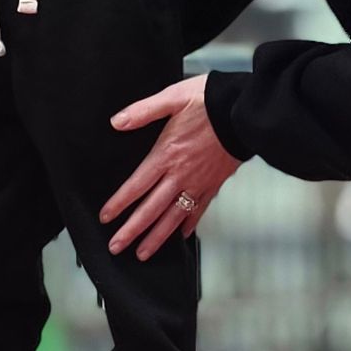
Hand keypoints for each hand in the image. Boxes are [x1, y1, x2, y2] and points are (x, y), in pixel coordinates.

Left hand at [101, 75, 239, 259]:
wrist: (244, 110)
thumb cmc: (210, 101)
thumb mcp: (172, 98)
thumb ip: (143, 111)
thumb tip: (117, 121)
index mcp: (167, 154)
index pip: (137, 185)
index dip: (120, 203)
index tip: (106, 217)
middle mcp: (181, 175)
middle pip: (152, 209)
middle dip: (132, 230)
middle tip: (117, 246)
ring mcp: (198, 183)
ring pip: (173, 217)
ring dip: (157, 237)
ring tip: (143, 252)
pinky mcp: (214, 184)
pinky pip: (199, 210)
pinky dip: (188, 224)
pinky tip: (181, 235)